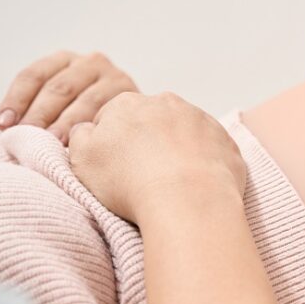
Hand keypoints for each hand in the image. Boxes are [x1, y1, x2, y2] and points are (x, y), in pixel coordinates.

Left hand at [0, 50, 138, 142]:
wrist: (133, 123)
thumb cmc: (86, 119)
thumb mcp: (60, 105)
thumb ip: (37, 111)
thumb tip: (5, 129)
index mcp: (63, 61)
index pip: (34, 76)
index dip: (16, 100)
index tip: (3, 125)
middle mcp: (89, 62)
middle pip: (59, 88)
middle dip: (40, 115)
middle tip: (26, 138)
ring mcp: (114, 76)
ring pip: (86, 101)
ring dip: (67, 124)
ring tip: (52, 143)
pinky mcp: (133, 95)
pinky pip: (110, 112)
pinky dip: (95, 127)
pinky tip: (85, 143)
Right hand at [68, 92, 246, 224]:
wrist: (187, 199)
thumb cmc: (129, 182)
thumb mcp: (83, 160)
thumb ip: (79, 137)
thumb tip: (86, 129)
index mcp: (128, 103)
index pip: (113, 116)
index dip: (111, 143)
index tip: (115, 167)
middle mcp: (167, 103)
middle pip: (151, 121)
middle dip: (146, 142)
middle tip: (143, 176)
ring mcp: (201, 120)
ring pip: (184, 133)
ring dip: (177, 151)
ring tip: (172, 183)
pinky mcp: (225, 142)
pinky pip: (211, 151)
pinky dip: (204, 164)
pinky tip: (196, 185)